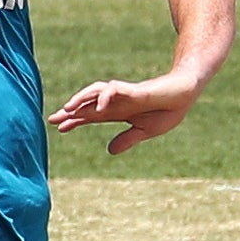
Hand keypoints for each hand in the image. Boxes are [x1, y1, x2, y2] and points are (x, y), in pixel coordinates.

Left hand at [47, 72, 203, 154]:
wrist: (186, 93)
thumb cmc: (168, 109)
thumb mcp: (145, 130)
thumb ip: (127, 139)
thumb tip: (109, 150)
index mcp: (119, 112)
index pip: (91, 116)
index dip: (75, 121)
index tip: (58, 128)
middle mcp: (117, 102)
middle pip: (88, 104)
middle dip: (70, 111)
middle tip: (52, 119)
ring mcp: (125, 95)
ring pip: (97, 92)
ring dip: (82, 99)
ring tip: (68, 109)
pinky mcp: (136, 90)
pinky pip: (116, 90)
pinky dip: (106, 97)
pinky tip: (98, 106)